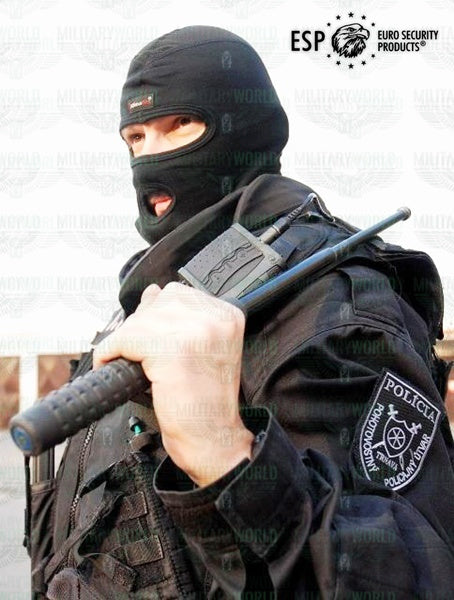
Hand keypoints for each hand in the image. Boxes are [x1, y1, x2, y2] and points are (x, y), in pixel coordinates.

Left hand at [93, 282, 253, 485]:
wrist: (213, 438)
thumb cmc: (206, 401)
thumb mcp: (201, 349)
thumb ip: (179, 320)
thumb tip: (151, 294)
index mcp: (226, 314)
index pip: (176, 294)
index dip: (156, 316)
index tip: (152, 335)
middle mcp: (214, 318)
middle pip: (157, 304)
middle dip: (141, 328)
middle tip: (142, 356)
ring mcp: (193, 333)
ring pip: (139, 321)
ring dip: (125, 342)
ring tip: (131, 363)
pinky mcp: (169, 351)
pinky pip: (124, 340)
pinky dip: (111, 354)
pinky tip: (118, 367)